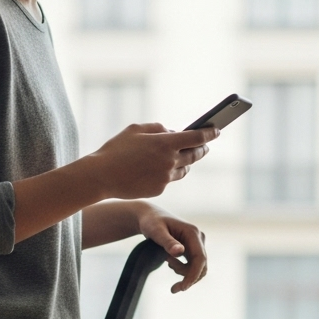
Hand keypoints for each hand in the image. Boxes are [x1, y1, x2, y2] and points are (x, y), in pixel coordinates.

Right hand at [89, 123, 216, 199]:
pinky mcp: (159, 190)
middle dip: (202, 148)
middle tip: (205, 146)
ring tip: (184, 159)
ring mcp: (165, 178)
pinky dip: (168, 174)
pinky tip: (160, 170)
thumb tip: (171, 132)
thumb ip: (157, 128)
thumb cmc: (116, 150)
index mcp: (166, 143)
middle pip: (195, 155)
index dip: (209, 133)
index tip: (216, 130)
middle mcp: (170, 161)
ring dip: (187, 163)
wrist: (101, 177)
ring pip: (185, 170)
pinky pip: (169, 180)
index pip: (197, 137)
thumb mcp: (135, 129)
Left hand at [129, 203, 208, 292]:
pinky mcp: (192, 248)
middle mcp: (198, 238)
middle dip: (188, 278)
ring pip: (197, 267)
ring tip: (167, 263)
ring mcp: (196, 243)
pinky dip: (183, 270)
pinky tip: (170, 263)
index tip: (183, 287)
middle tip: (173, 289)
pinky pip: (193, 265)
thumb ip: (167, 242)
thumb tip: (180, 252)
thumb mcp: (156, 231)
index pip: (200, 258)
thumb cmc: (151, 222)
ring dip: (183, 273)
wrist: (149, 217)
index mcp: (192, 233)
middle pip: (201, 266)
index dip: (193, 275)